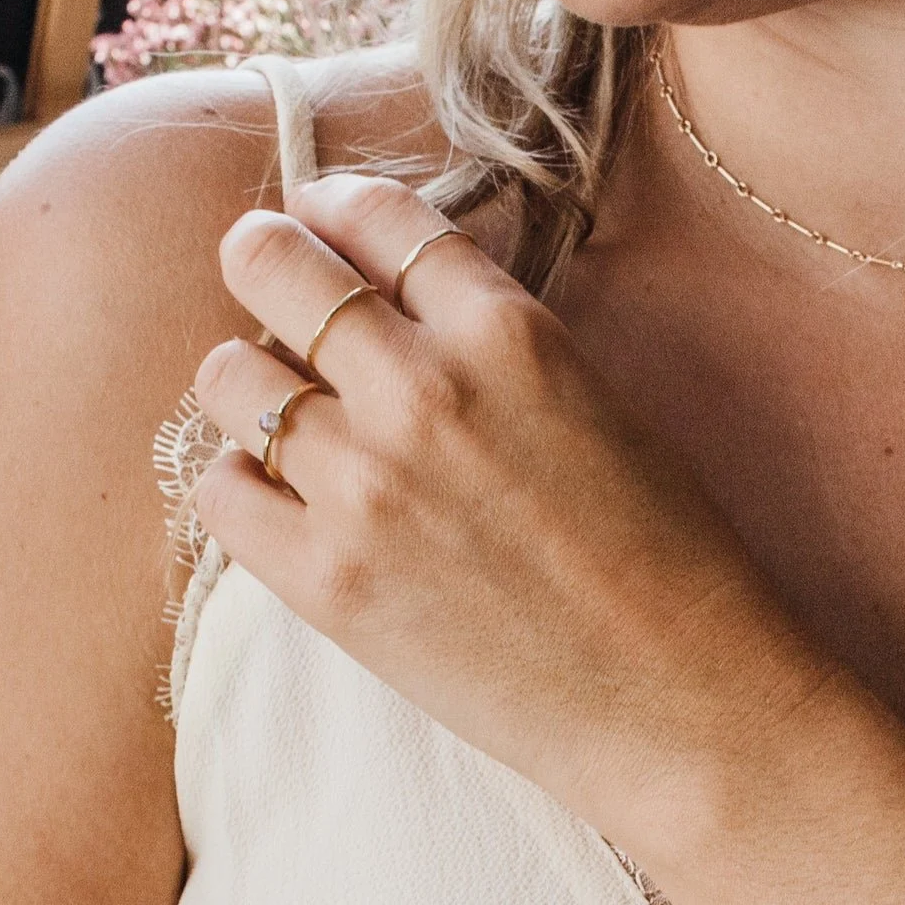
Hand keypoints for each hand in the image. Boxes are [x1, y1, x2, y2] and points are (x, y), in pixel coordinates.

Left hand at [191, 175, 836, 837]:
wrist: (684, 698)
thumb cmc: (670, 556)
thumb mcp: (601, 406)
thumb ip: (500, 347)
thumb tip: (400, 313)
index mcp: (512, 334)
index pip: (380, 218)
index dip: (336, 206)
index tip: (317, 215)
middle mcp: (425, 390)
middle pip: (278, 268)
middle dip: (263, 257)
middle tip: (263, 270)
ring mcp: (366, 485)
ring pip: (229, 378)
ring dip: (250, 379)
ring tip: (283, 407)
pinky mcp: (327, 582)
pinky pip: (220, 492)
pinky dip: (240, 481)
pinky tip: (282, 494)